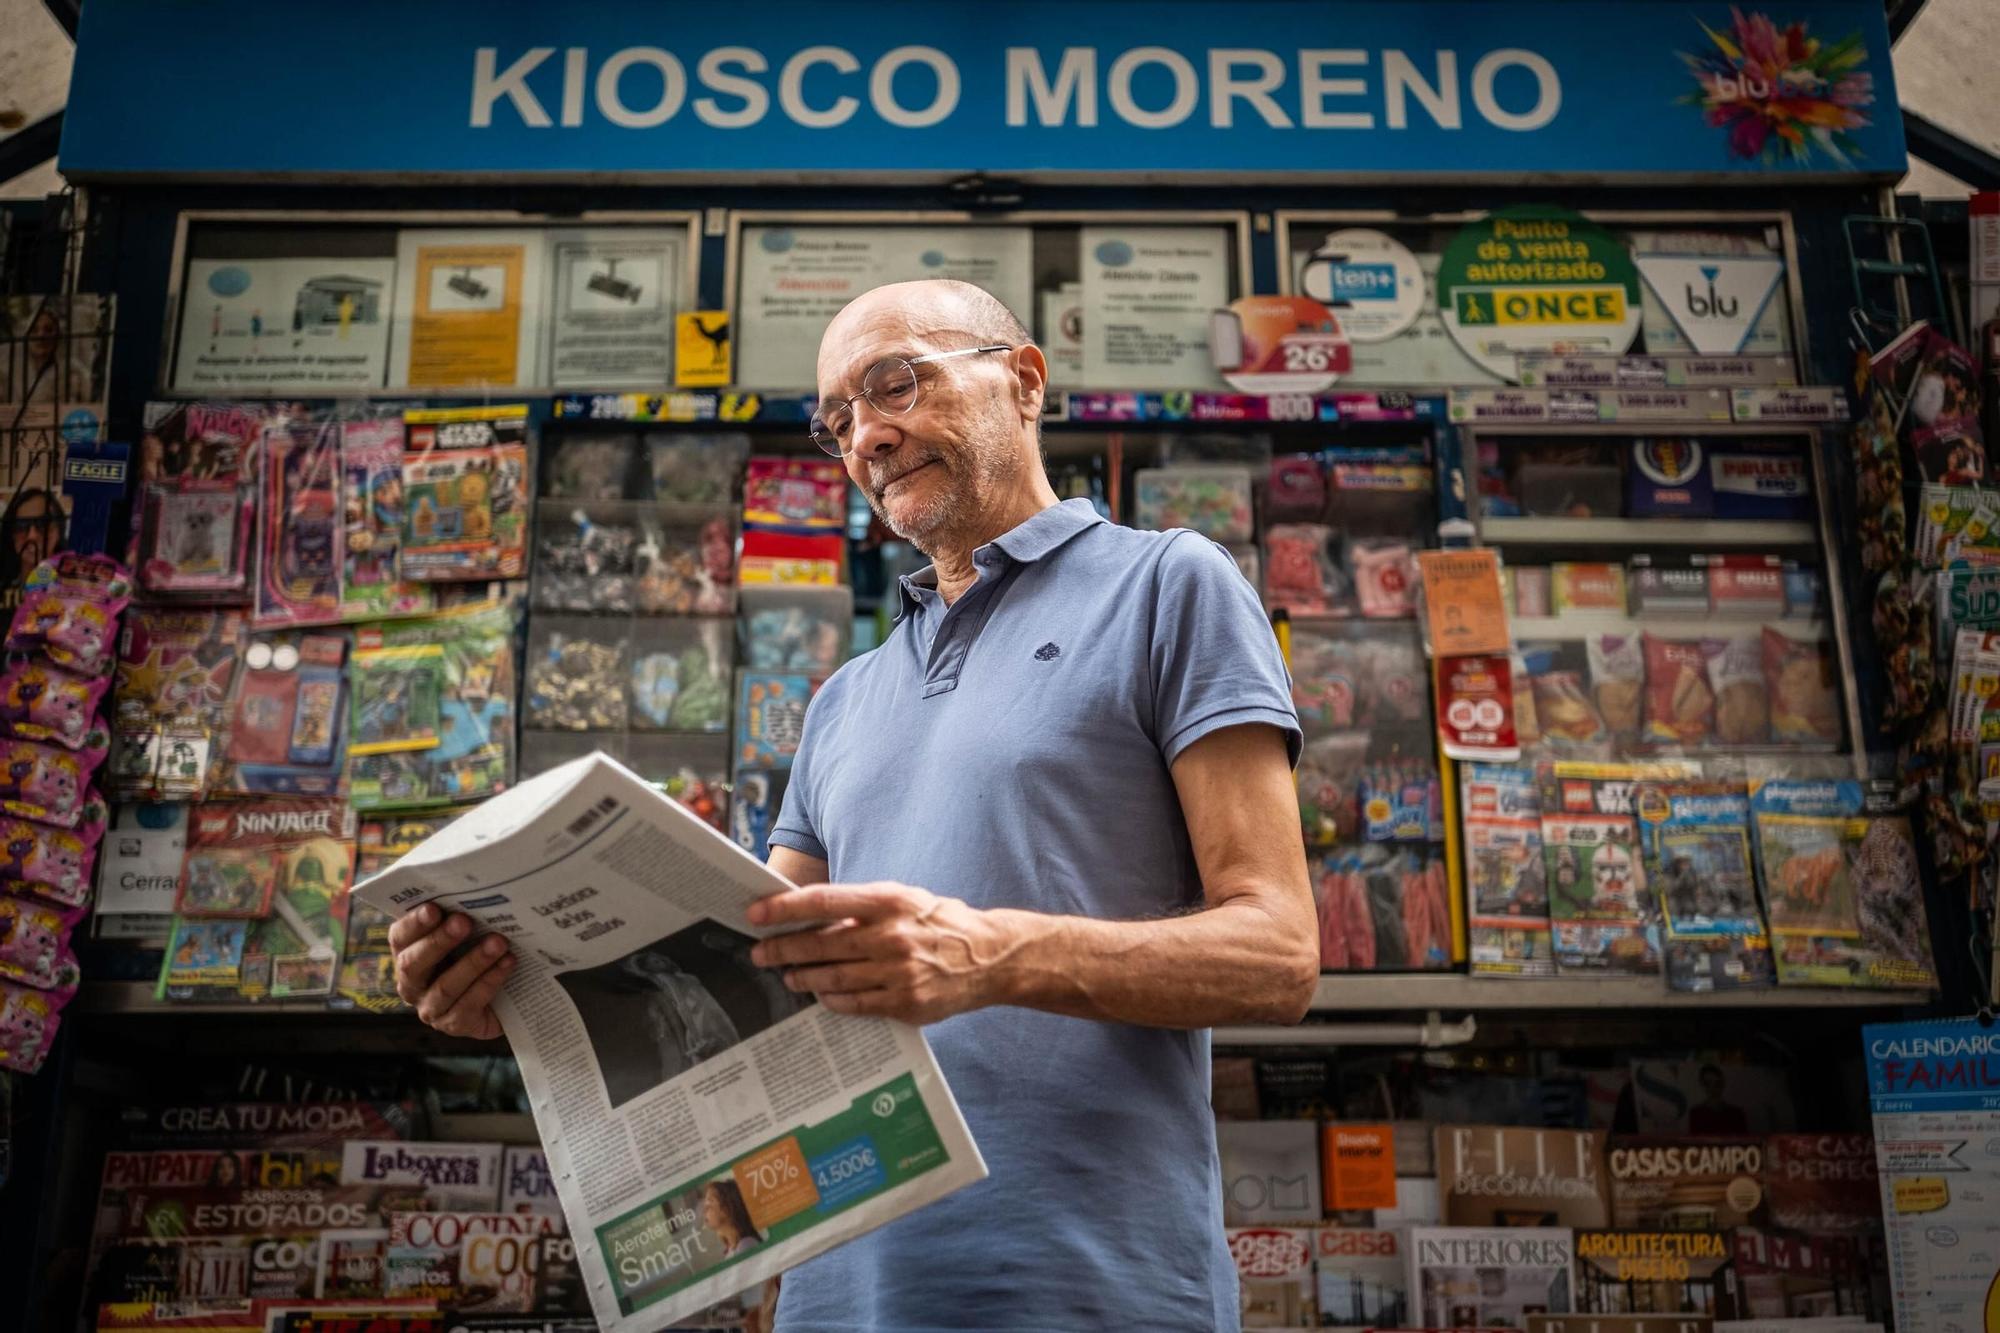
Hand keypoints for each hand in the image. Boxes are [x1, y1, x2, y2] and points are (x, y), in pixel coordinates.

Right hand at [387, 903, 513, 1039]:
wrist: (506, 996)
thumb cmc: (479, 952)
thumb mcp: (467, 933)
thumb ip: (460, 916)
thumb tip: (475, 891)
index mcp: (407, 954)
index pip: (399, 937)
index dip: (414, 924)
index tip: (434, 908)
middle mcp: (412, 984)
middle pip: (414, 964)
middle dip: (440, 941)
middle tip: (464, 922)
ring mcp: (430, 1008)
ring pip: (445, 986)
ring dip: (473, 962)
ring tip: (498, 942)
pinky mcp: (454, 1025)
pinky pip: (469, 1004)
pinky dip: (490, 981)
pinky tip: (507, 963)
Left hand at [747, 882, 1009, 1023]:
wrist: (991, 957)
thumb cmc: (940, 922)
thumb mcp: (905, 899)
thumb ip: (863, 907)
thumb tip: (812, 916)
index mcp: (890, 901)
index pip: (823, 901)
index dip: (784, 908)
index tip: (756, 914)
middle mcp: (892, 936)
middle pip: (821, 944)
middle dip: (783, 949)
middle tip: (760, 953)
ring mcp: (899, 973)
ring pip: (833, 978)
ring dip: (803, 976)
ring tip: (788, 975)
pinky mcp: (906, 1004)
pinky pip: (855, 1004)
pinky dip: (832, 1000)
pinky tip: (820, 994)